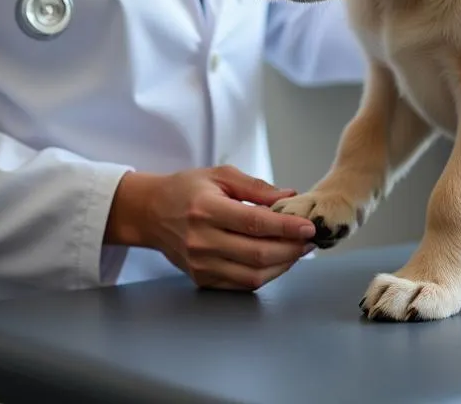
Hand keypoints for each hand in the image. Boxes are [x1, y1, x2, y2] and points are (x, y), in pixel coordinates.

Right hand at [104, 165, 317, 290]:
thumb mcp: (220, 175)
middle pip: (257, 254)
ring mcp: (201, 264)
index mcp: (207, 210)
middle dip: (291, 249)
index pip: (254, 223)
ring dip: (282, 266)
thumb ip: (256, 187)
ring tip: (297, 251)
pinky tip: (276, 261)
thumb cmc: (187, 189)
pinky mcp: (201, 279)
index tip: (308, 226)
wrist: (150, 213)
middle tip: (309, 240)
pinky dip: (264, 275)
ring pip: (252, 275)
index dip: (286, 227)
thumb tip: (289, 197)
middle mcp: (202, 241)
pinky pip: (241, 284)